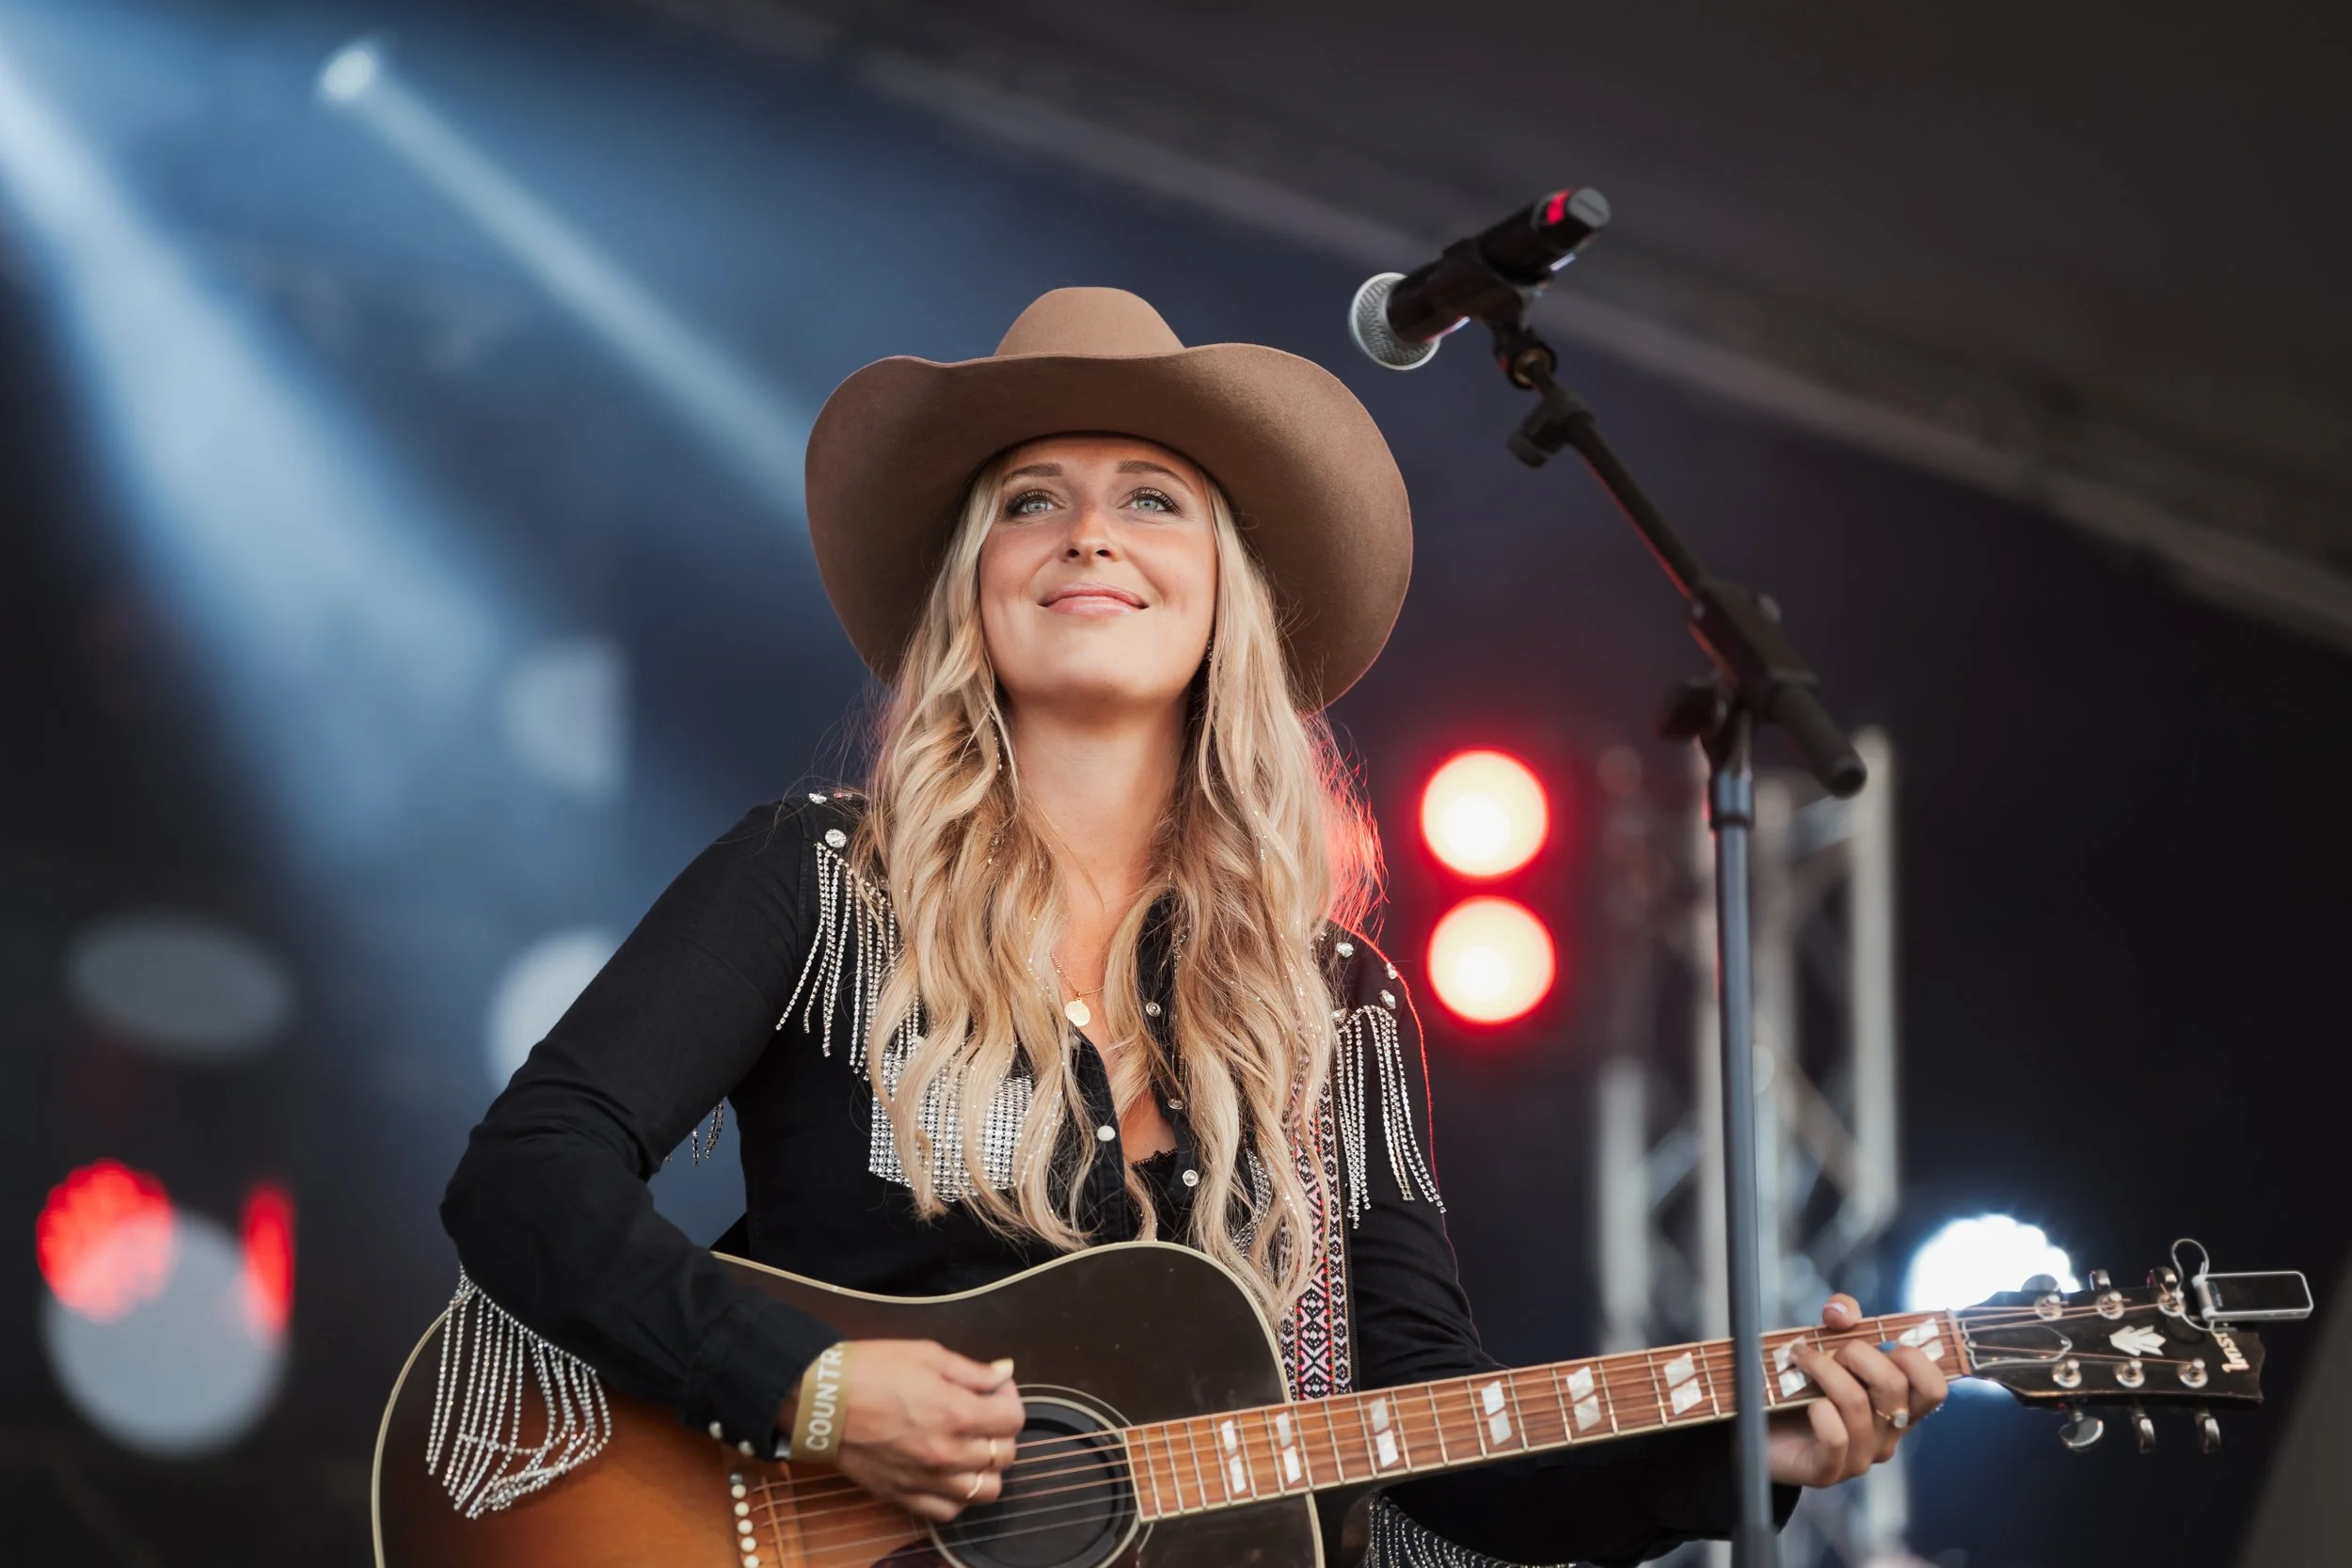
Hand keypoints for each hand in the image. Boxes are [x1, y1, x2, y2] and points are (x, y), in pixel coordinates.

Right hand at [830, 1340, 1024, 1521]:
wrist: (821, 1400)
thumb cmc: (871, 1370)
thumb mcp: (927, 1355)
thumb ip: (972, 1371)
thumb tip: (1004, 1374)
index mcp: (957, 1413)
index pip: (1014, 1419)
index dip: (1009, 1399)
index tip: (993, 1390)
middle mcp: (948, 1453)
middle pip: (1005, 1455)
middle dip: (1001, 1432)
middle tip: (982, 1415)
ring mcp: (927, 1479)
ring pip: (985, 1490)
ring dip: (986, 1468)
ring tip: (970, 1448)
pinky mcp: (904, 1495)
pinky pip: (949, 1511)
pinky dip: (957, 1496)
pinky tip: (949, 1474)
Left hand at [1766, 1295, 1947, 1487]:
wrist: (1762, 1428)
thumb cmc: (1803, 1385)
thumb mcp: (1828, 1343)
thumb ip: (1842, 1318)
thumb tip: (1841, 1312)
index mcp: (1898, 1405)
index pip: (1934, 1388)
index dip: (1915, 1358)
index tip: (1882, 1343)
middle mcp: (1887, 1433)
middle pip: (1894, 1386)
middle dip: (1857, 1354)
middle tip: (1829, 1349)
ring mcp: (1861, 1456)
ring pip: (1856, 1404)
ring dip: (1823, 1370)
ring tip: (1800, 1358)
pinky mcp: (1828, 1470)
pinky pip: (1836, 1437)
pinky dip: (1819, 1410)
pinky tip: (1806, 1402)